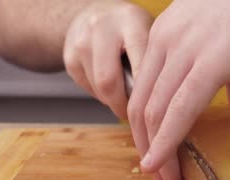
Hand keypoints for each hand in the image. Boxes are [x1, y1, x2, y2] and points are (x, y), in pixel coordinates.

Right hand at [63, 0, 151, 118]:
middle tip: (134, 115)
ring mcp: (81, 41)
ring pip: (97, 88)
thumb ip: (154, 60)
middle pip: (108, 81)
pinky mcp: (69, 57)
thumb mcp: (149, 33)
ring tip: (125, 97)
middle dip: (122, 105)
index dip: (145, 94)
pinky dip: (101, 94)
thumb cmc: (130, 27)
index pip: (139, 65)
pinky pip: (87, 87)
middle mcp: (101, 27)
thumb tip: (159, 101)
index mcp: (130, 21)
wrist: (96, 13)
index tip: (151, 111)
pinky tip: (109, 84)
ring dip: (113, 101)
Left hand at [127, 0, 229, 179]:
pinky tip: (162, 164)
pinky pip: (179, 110)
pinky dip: (167, 141)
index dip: (144, 128)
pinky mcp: (210, 62)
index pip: (143, 91)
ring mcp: (185, 51)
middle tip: (158, 178)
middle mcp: (166, 43)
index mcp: (166, 36)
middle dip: (145, 146)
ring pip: (155, 112)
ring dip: (157, 152)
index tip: (153, 155)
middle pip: (140, 105)